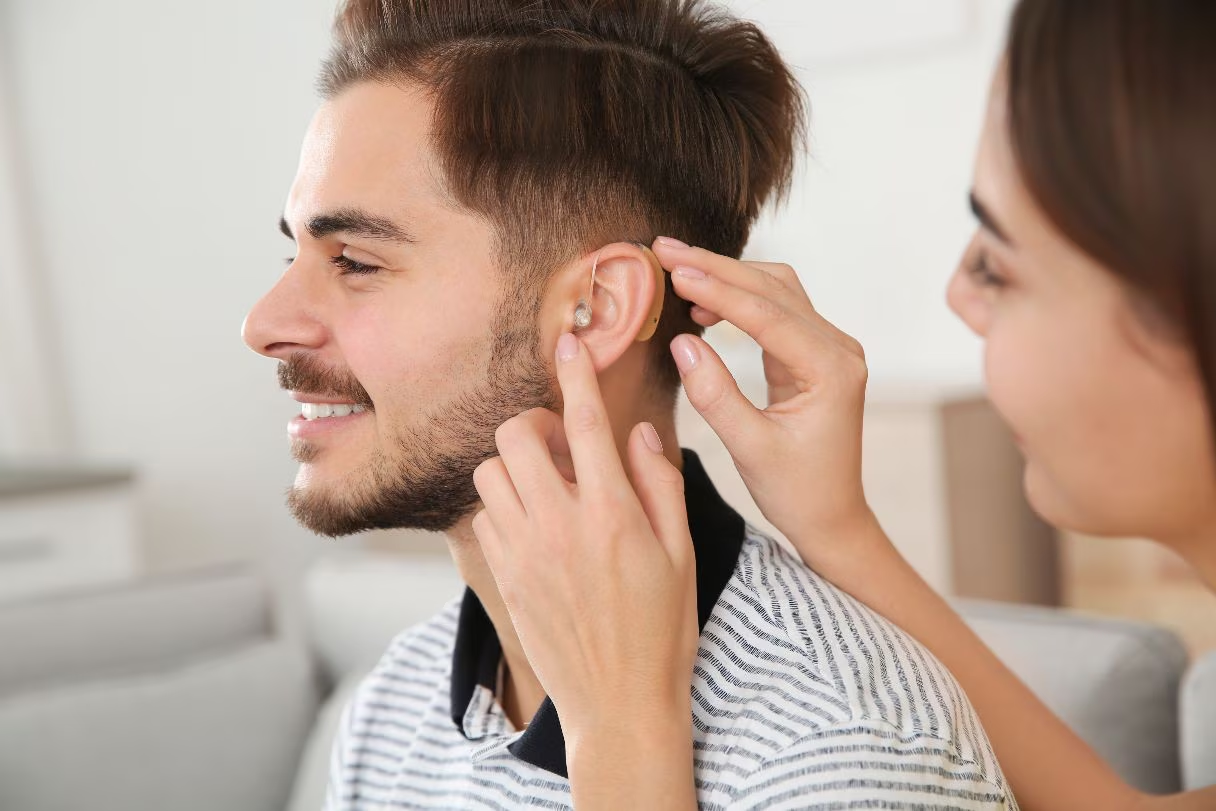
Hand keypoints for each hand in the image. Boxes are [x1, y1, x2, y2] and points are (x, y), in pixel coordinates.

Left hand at [471, 332, 698, 742]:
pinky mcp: (503, 578)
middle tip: (565, 445)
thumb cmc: (664, 629)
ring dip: (516, 464)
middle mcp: (559, 526)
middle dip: (536, 423)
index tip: (569, 341)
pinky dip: (503, 505)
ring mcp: (523, 553)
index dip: (577, 373)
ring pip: (490, 472)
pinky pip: (483, 516)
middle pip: (516, 435)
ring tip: (549, 485)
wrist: (621, 705)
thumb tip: (635, 432)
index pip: (588, 423)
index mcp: (613, 515)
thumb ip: (659, 483)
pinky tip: (534, 523)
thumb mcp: (682, 553)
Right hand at [652, 238, 876, 554]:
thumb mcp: (749, 449)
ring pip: (775, 291)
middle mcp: (837, 348)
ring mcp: (828, 348)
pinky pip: (775, 311)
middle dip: (716, 267)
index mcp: (830, 370)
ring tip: (677, 267)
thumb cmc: (797, 491)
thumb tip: (682, 342)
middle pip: (772, 288)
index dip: (717, 289)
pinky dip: (738, 298)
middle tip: (664, 248)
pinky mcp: (813, 354)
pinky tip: (703, 304)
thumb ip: (716, 396)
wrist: (832, 517)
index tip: (673, 270)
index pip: (766, 314)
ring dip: (727, 276)